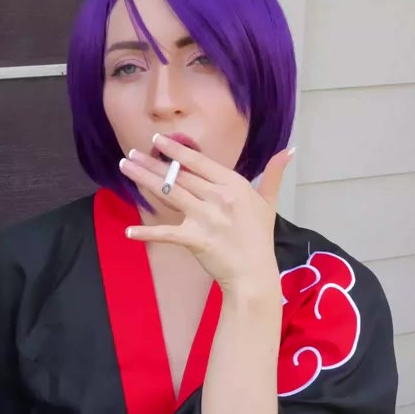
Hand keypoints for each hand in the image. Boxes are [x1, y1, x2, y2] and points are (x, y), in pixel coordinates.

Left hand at [119, 133, 294, 297]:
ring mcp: (205, 218)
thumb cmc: (259, 237)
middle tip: (131, 153)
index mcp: (233, 185)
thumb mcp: (268, 202)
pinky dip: (147, 233)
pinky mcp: (195, 239)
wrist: (254, 273)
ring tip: (126, 168)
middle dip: (152, 162)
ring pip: (169, 193)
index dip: (177, 150)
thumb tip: (288, 150)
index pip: (199, 162)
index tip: (158, 140)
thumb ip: (273, 175)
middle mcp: (217, 197)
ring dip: (144, 179)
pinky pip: (166, 233)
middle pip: (179, 175)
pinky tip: (128, 231)